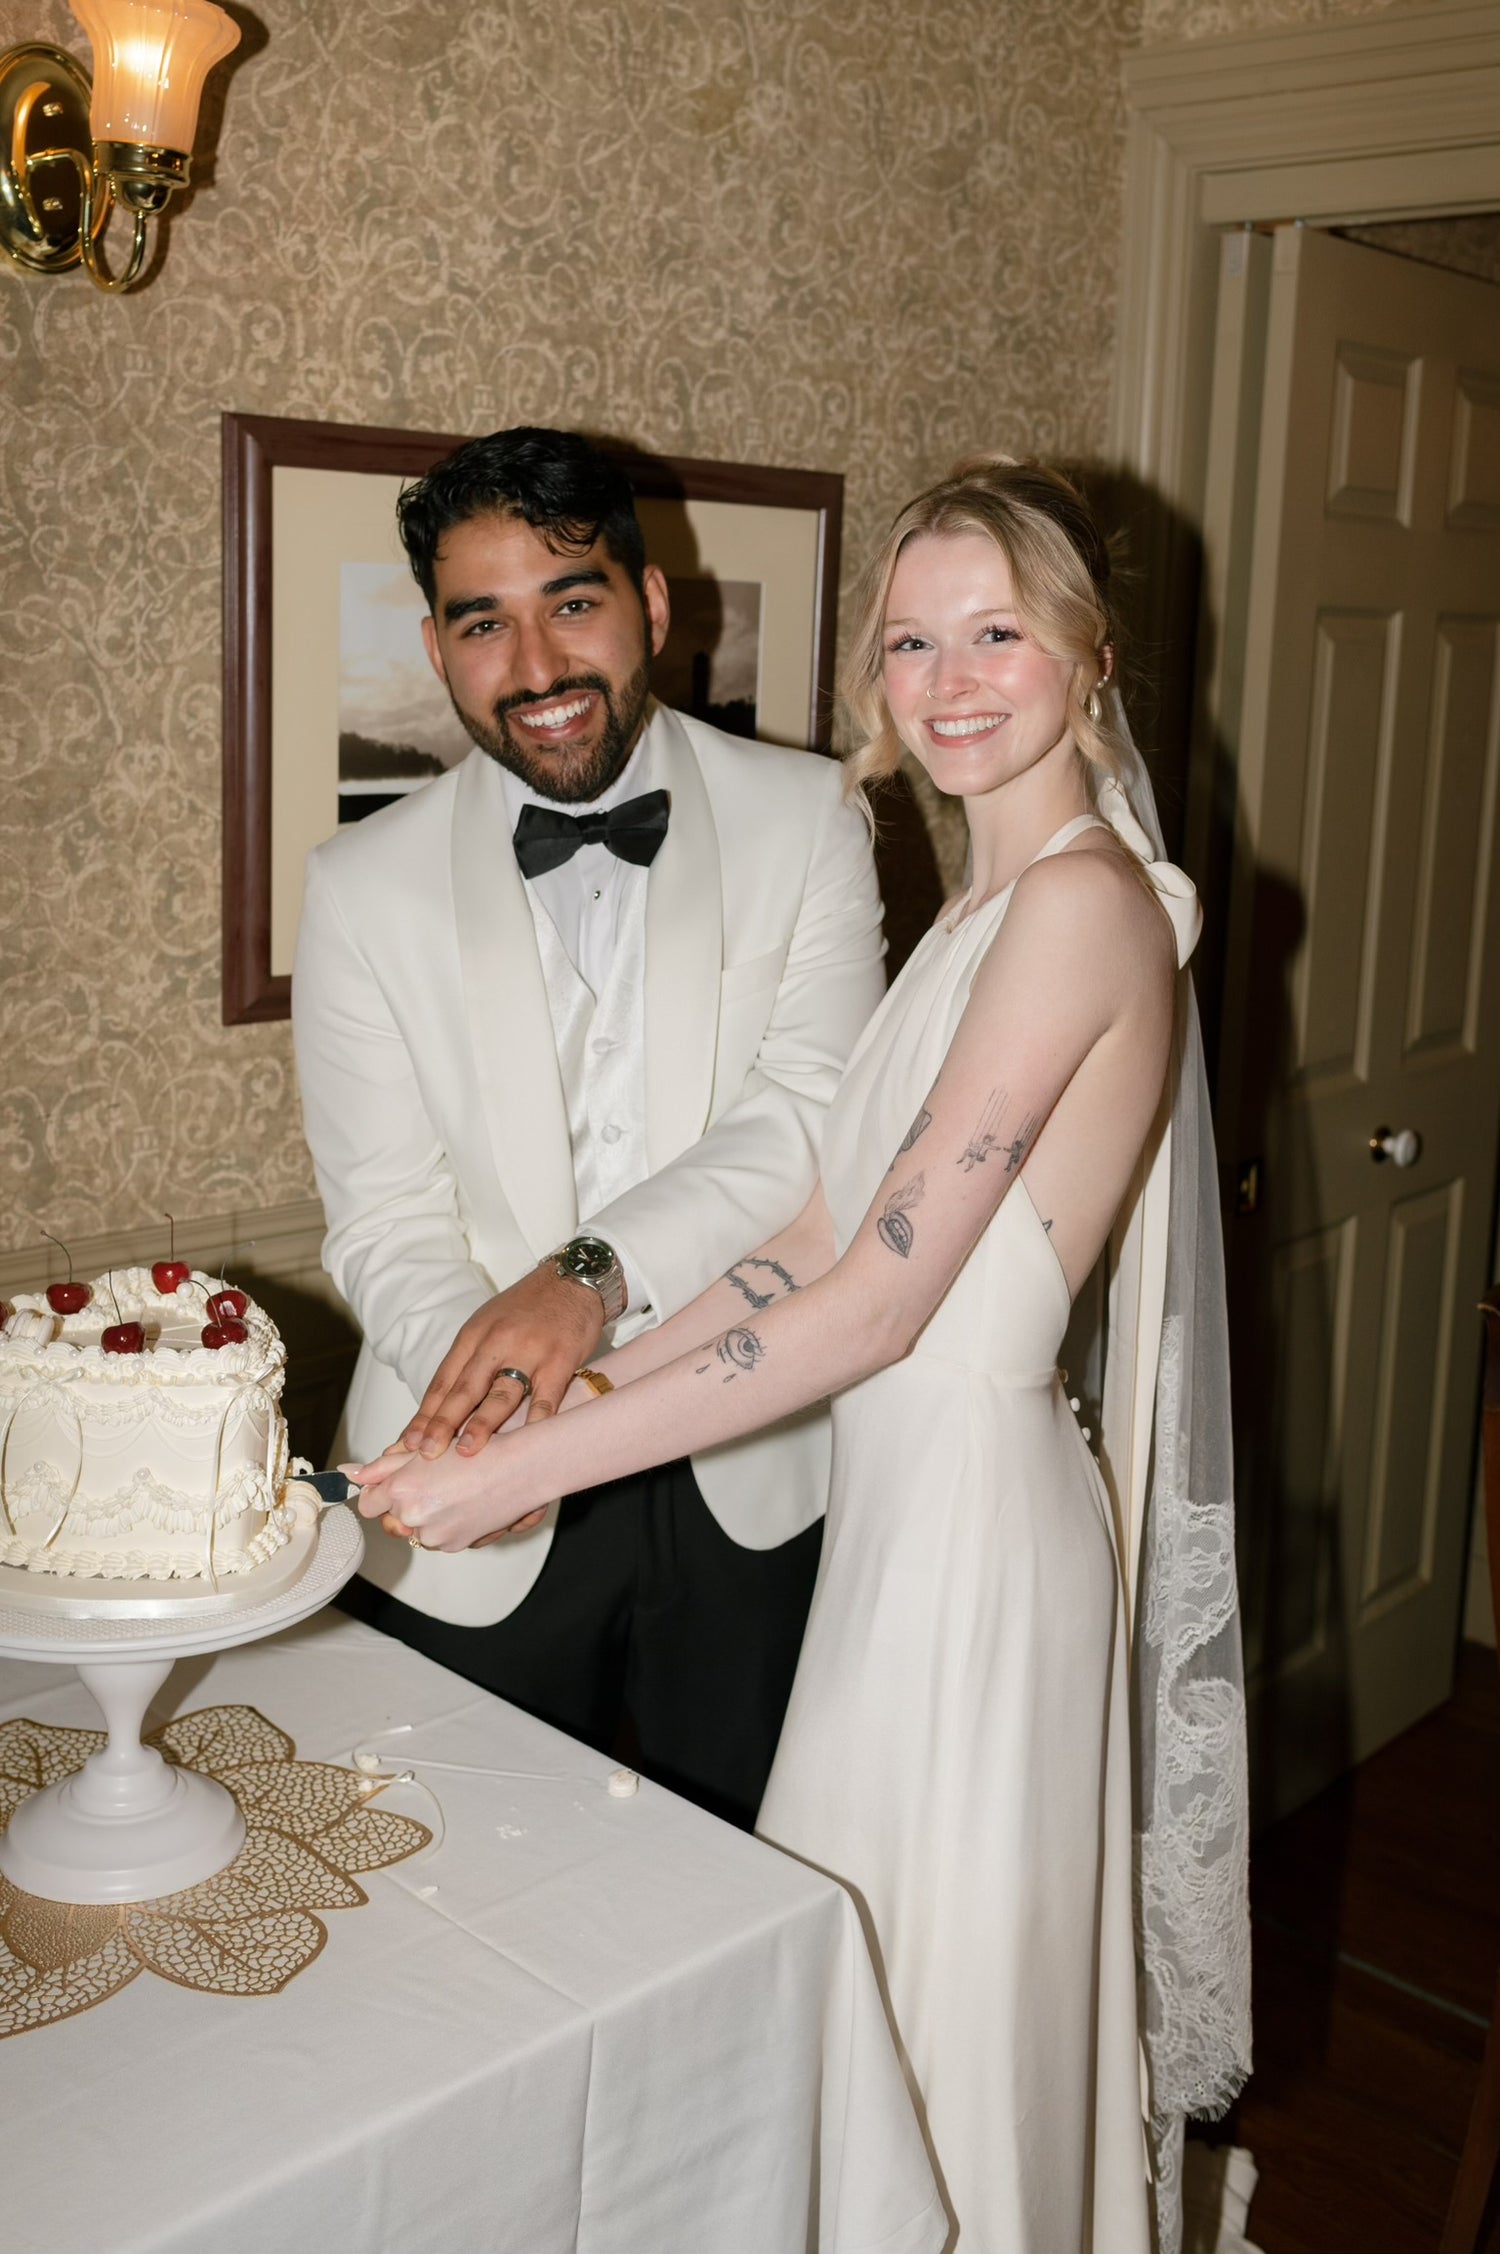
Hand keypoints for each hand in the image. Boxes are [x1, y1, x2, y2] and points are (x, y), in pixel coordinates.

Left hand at [345, 1439, 548, 1552]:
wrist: (520, 1469)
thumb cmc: (478, 1452)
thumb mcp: (425, 1450)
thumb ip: (382, 1466)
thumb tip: (350, 1473)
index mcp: (401, 1490)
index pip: (368, 1504)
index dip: (379, 1493)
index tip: (391, 1486)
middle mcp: (413, 1517)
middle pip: (391, 1519)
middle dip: (404, 1505)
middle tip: (431, 1483)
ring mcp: (433, 1536)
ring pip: (415, 1531)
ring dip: (426, 1517)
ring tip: (453, 1492)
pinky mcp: (453, 1546)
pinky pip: (437, 1539)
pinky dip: (445, 1526)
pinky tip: (463, 1504)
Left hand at [402, 1265, 603, 1458]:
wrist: (572, 1278)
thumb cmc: (527, 1307)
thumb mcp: (488, 1324)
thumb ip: (469, 1361)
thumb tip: (442, 1406)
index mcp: (473, 1336)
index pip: (443, 1381)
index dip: (424, 1415)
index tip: (408, 1443)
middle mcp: (496, 1343)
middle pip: (464, 1389)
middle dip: (442, 1423)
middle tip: (425, 1452)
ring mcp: (529, 1352)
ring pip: (501, 1393)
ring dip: (482, 1424)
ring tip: (467, 1450)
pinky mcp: (560, 1360)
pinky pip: (546, 1395)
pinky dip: (535, 1419)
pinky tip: (525, 1440)